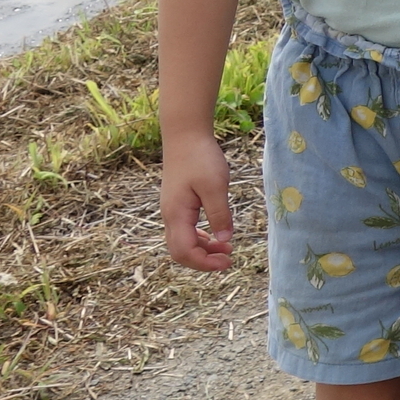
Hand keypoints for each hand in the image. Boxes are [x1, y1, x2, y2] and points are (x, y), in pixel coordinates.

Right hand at [161, 131, 235, 273]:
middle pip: (180, 251)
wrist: (185, 136)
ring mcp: (172, 210)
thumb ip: (219, 214)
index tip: (228, 262)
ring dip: (203, 249)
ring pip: (182, 241)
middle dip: (203, 260)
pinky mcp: (178, 204)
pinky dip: (200, 238)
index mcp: (176, 214)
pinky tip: (216, 235)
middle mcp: (170, 216)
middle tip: (229, 259)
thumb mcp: (215, 186)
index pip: (184, 251)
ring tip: (227, 249)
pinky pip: (186, 230)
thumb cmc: (200, 158)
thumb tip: (224, 240)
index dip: (205, 263)